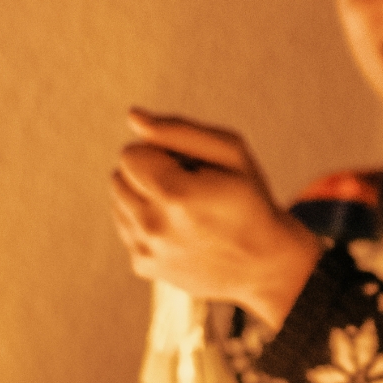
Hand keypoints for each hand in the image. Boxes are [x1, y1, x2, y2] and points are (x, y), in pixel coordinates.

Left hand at [109, 109, 325, 327]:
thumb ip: (178, 129)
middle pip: (119, 177)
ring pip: (118, 201)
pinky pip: (126, 227)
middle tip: (188, 187)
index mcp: (175, 194)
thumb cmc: (249, 199)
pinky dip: (146, 222)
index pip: (129, 154)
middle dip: (148, 174)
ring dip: (144, 197)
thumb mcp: (231, 153)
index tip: (188, 167)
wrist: (263, 264)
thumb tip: (133, 117)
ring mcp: (146, 250)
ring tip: (184, 208)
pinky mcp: (142, 265)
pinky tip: (178, 228)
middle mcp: (154, 227)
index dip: (159, 153)